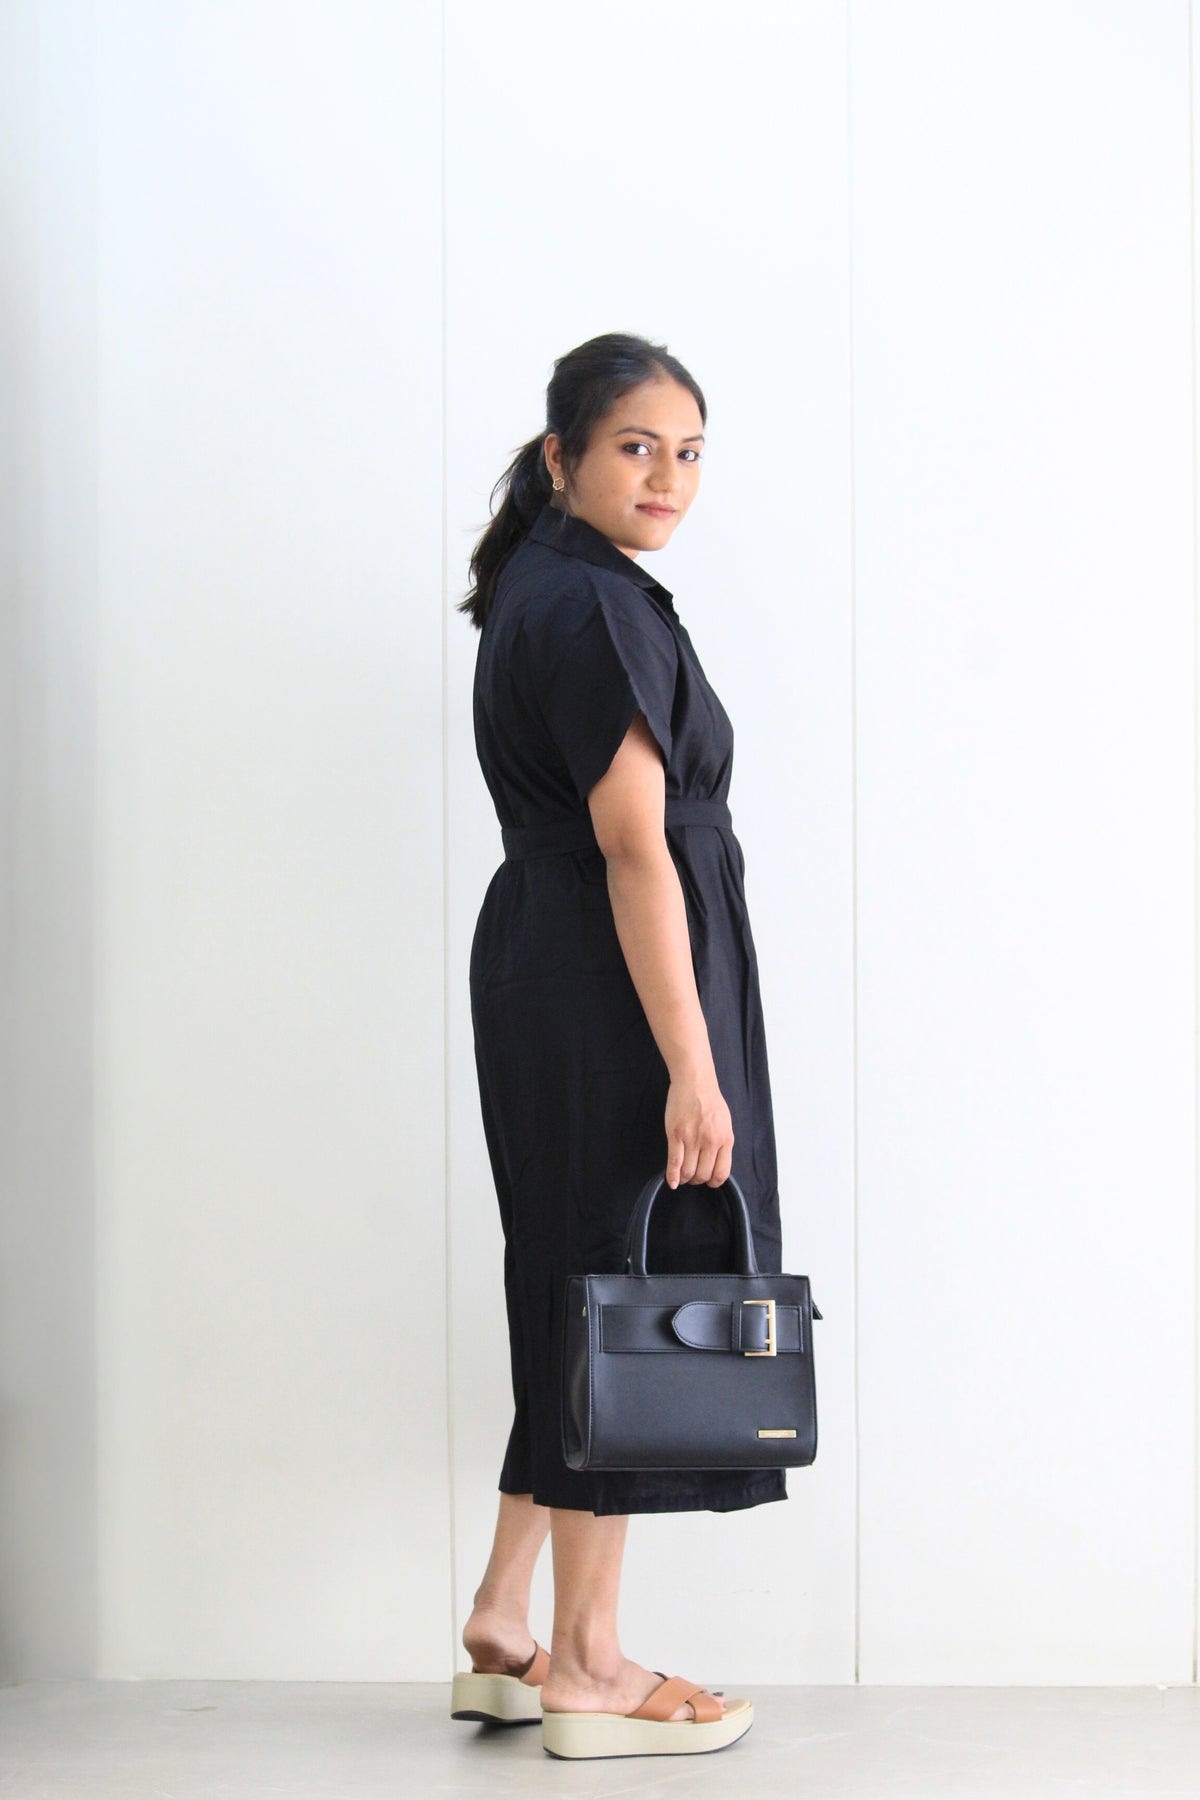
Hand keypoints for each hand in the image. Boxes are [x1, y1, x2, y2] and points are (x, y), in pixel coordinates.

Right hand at [664, 1070, 733, 1187]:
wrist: (695, 1081)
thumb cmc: (709, 1100)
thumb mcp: (725, 1123)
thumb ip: (722, 1143)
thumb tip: (716, 1162)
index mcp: (725, 1140)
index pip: (721, 1172)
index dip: (713, 1182)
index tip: (708, 1182)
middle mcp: (710, 1142)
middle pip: (703, 1174)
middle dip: (697, 1180)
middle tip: (692, 1178)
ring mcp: (692, 1139)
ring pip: (688, 1171)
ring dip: (684, 1178)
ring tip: (682, 1177)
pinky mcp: (676, 1135)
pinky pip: (674, 1162)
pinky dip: (672, 1175)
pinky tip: (672, 1182)